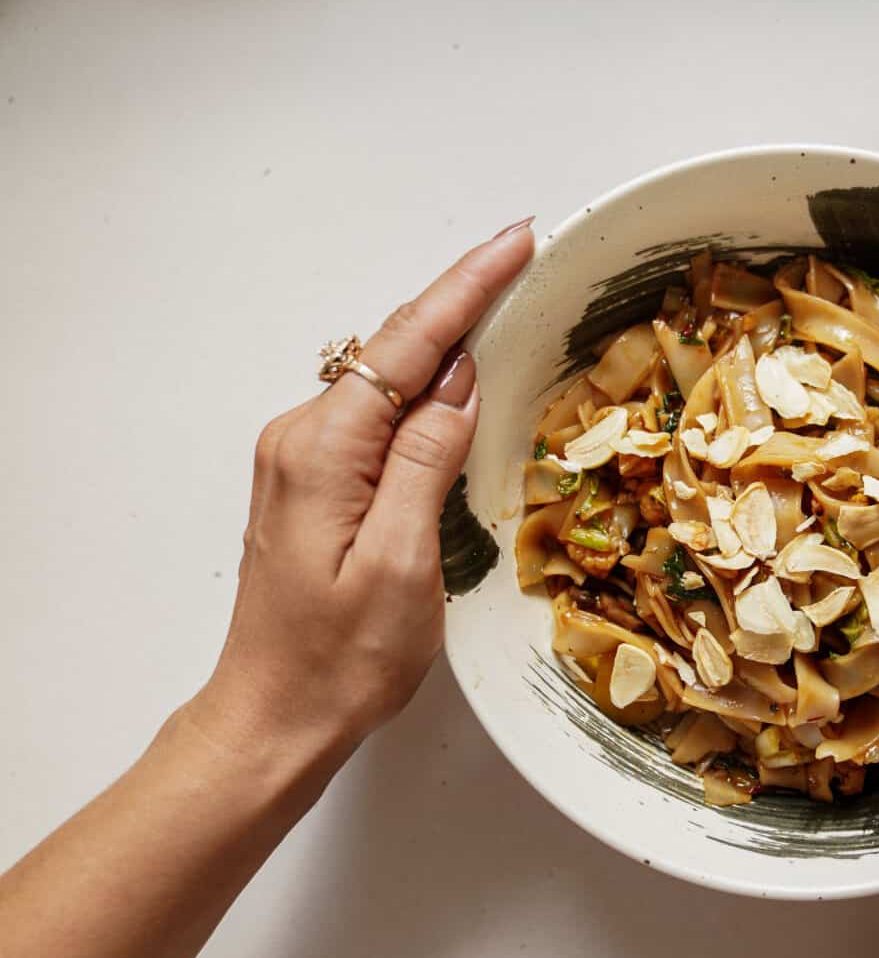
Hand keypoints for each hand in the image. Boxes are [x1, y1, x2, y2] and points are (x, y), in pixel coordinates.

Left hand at [189, 220, 534, 766]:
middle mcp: (301, 439)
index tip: (518, 240)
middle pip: (394, 349)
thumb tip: (458, 381)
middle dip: (462, 301)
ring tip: (507, 306)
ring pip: (386, 380)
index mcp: (323, 451)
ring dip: (445, 343)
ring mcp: (303, 460)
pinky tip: (457, 384)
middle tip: (526, 258)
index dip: (468, 286)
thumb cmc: (339, 660)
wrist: (273, 717)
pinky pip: (376, 416)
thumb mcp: (400, 562)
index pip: (407, 345)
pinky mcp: (313, 483)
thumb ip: (424, 459)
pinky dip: (423, 391)